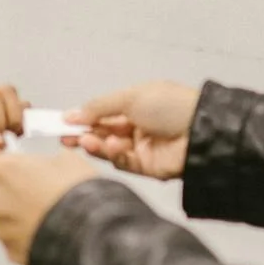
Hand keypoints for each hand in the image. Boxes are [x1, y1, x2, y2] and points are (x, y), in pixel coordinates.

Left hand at [0, 151, 99, 264]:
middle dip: (20, 196)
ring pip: (9, 221)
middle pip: (2, 194)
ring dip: (24, 220)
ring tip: (52, 220)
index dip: (18, 168)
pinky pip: (18, 244)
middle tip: (46, 197)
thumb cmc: (78, 192)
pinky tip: (51, 236)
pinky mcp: (12, 253)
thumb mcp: (68, 159)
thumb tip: (52, 164)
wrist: (89, 231)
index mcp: (3, 169)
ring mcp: (2, 229)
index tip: (30, 172)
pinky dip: (30, 241)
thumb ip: (48, 161)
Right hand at [64, 81, 198, 180]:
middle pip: (103, 133)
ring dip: (97, 145)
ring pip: (110, 150)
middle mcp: (137, 127)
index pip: (103, 113)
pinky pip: (124, 163)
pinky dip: (114, 156)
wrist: (200, 130)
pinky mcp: (147, 167)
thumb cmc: (170, 106)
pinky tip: (113, 147)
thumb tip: (73, 113)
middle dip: (84, 134)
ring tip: (87, 141)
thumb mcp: (131, 97)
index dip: (84, 118)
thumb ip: (100, 106)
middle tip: (65, 137)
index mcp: (136, 105)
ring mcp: (142, 148)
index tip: (63, 122)